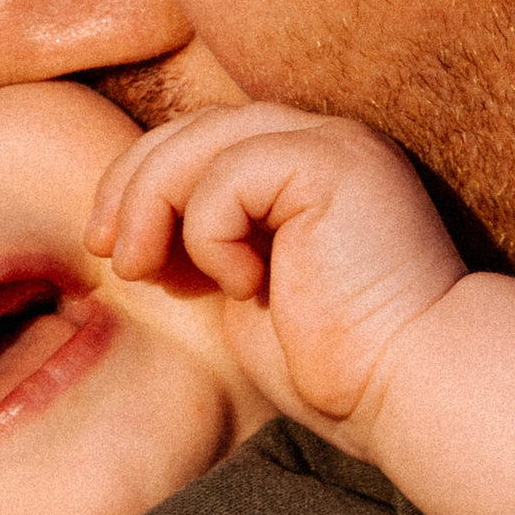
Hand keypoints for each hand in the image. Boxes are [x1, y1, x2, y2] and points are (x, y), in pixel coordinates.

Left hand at [86, 102, 464, 442]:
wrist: (406, 387)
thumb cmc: (335, 365)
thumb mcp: (242, 297)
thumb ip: (202, 249)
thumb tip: (132, 232)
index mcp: (304, 170)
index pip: (202, 142)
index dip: (140, 182)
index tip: (109, 247)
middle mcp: (321, 142)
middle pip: (193, 127)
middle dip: (131, 184)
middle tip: (107, 252)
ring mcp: (330, 143)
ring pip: (200, 140)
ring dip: (149, 205)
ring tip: (140, 269)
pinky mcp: (331, 161)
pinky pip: (227, 176)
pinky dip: (211, 235)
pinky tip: (246, 285)